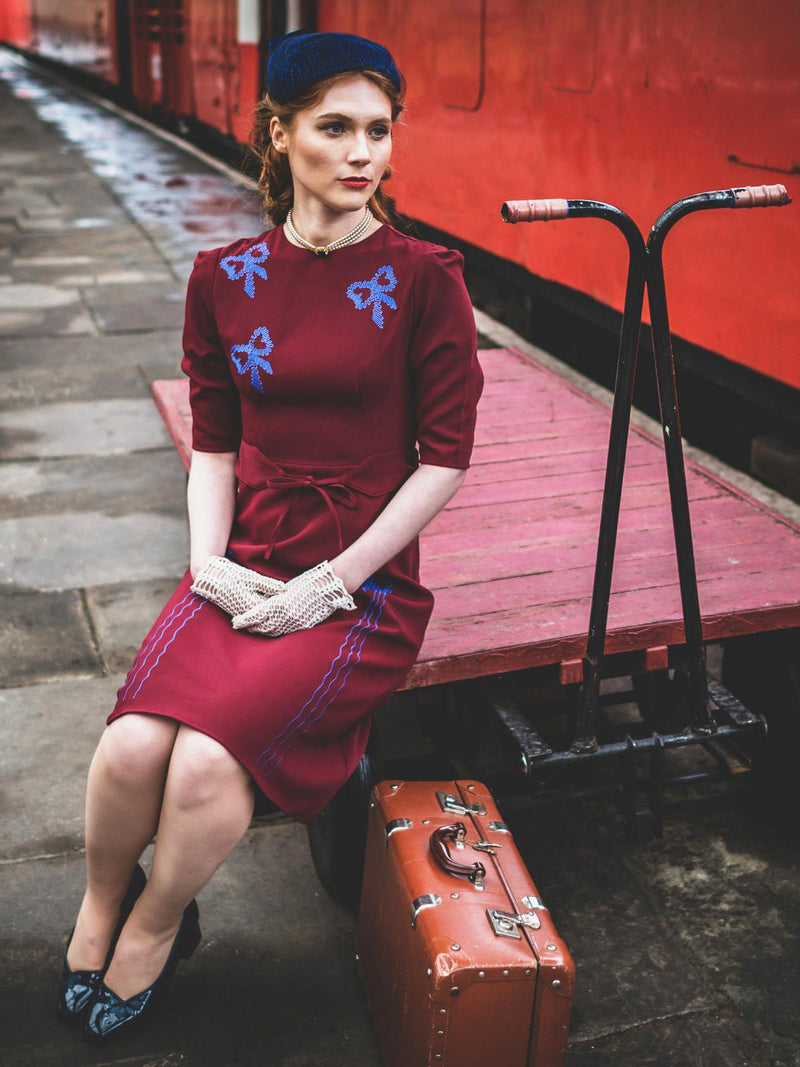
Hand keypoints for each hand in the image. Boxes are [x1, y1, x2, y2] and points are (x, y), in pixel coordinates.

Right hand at [191, 556, 284, 616]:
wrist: (209, 578)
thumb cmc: (231, 575)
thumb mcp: (251, 578)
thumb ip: (268, 585)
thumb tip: (284, 589)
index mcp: (251, 604)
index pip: (271, 609)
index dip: (282, 606)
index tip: (292, 602)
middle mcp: (246, 612)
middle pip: (266, 616)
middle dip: (277, 613)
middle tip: (291, 609)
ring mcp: (241, 613)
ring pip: (259, 618)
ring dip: (270, 615)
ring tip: (283, 611)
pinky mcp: (238, 612)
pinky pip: (253, 616)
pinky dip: (261, 614)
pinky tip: (269, 609)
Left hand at [231, 560, 355, 635]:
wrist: (328, 589)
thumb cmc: (307, 583)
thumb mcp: (286, 588)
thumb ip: (274, 598)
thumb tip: (263, 604)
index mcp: (280, 604)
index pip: (257, 615)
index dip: (245, 620)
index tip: (235, 622)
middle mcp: (286, 616)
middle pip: (262, 626)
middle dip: (250, 627)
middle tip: (239, 626)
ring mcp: (295, 623)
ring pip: (273, 632)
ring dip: (261, 632)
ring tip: (252, 630)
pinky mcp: (302, 627)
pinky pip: (284, 633)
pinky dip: (274, 633)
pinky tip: (269, 632)